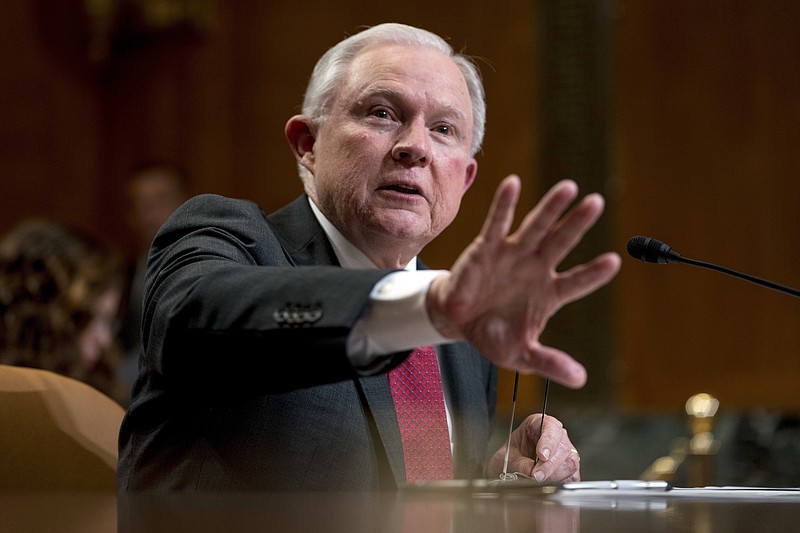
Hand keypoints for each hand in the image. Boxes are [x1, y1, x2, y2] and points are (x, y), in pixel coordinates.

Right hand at [426, 175, 620, 387]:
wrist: (457, 321)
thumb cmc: (492, 336)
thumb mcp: (521, 355)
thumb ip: (549, 362)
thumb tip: (581, 380)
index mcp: (549, 294)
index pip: (577, 282)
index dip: (593, 274)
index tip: (613, 262)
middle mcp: (536, 269)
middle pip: (561, 243)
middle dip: (578, 224)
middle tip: (597, 202)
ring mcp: (513, 255)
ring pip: (536, 227)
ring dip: (550, 208)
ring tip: (569, 187)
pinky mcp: (487, 247)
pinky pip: (498, 222)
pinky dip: (505, 204)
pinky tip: (514, 183)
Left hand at [488, 413, 579, 482]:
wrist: (511, 470)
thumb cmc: (511, 458)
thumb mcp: (508, 458)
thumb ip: (519, 463)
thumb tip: (530, 470)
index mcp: (538, 423)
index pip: (550, 426)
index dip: (548, 440)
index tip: (542, 455)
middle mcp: (555, 435)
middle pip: (562, 446)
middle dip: (549, 464)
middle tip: (536, 475)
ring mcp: (565, 452)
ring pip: (569, 462)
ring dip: (553, 475)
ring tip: (538, 480)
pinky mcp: (570, 468)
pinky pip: (571, 476)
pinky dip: (559, 482)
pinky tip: (547, 483)